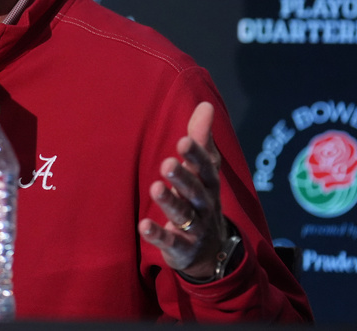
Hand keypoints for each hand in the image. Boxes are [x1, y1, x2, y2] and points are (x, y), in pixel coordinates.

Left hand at [139, 101, 226, 279]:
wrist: (212, 252)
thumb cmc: (201, 199)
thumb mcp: (204, 172)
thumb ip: (202, 140)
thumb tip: (206, 105)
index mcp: (209, 185)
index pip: (206, 168)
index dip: (196, 155)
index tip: (183, 141)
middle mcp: (205, 206)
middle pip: (196, 191)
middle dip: (183, 177)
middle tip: (166, 163)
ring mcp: (194, 228)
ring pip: (183, 214)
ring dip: (170, 202)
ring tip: (155, 187)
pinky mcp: (181, 247)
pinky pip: (170, 241)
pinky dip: (158, 234)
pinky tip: (143, 226)